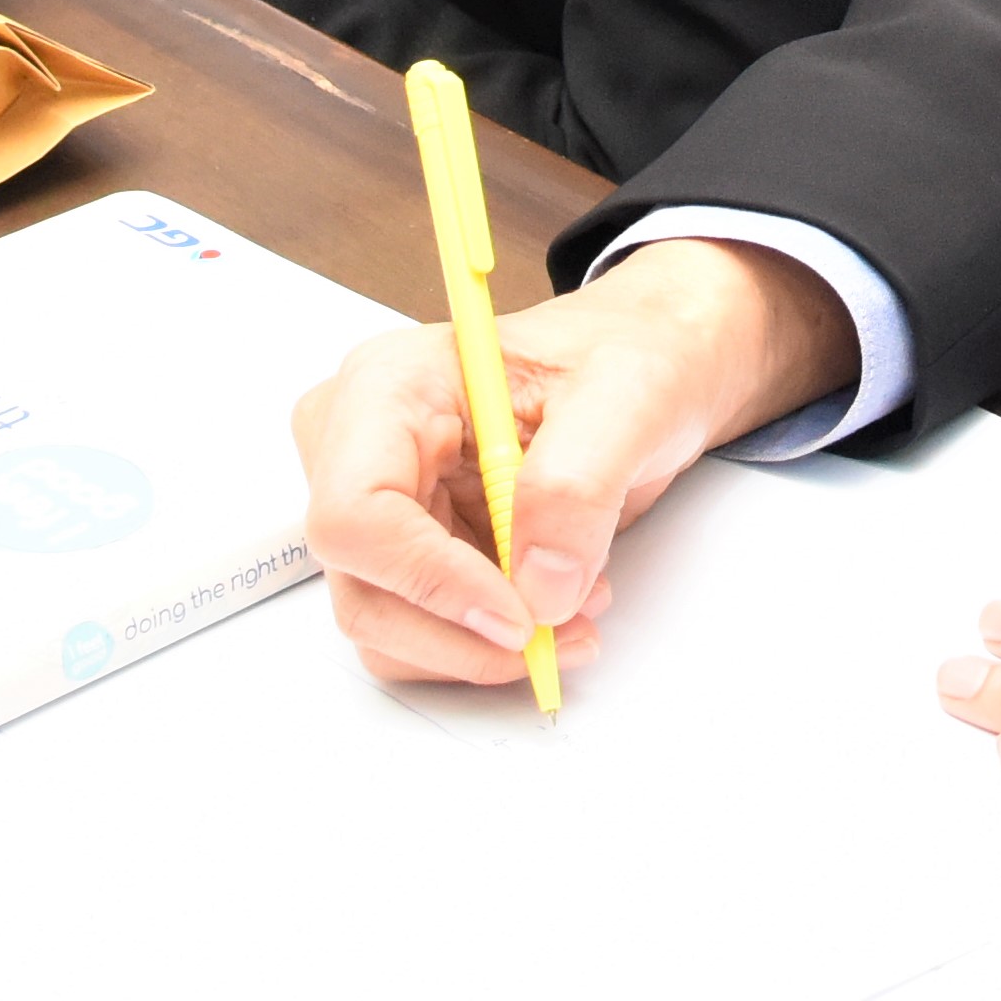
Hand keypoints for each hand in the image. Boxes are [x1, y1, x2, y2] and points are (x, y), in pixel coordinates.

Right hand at [296, 241, 851, 689]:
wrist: (645, 369)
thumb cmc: (626, 352)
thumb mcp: (626, 395)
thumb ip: (577, 485)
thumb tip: (540, 586)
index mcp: (389, 386)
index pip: (355, 512)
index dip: (429, 579)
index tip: (517, 614)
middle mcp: (361, 447)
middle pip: (362, 585)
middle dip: (461, 632)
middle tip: (560, 632)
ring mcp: (380, 505)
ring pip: (385, 625)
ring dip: (477, 648)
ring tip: (573, 611)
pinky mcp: (411, 549)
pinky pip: (420, 631)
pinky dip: (483, 643)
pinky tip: (554, 602)